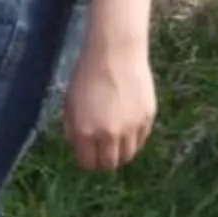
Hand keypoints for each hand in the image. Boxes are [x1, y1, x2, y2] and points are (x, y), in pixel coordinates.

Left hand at [61, 42, 156, 170]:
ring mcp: (131, 126)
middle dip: (105, 161)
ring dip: (121, 152)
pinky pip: (142, 138)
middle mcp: (108, 134)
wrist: (115, 52)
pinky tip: (129, 126)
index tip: (89, 154)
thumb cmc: (87, 75)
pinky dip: (135, 138)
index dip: (88, 161)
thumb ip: (73, 131)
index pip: (88, 164)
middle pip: (110, 164)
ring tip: (118, 140)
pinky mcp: (147, 116)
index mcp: (85, 132)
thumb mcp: (70, 104)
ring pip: (128, 155)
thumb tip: (80, 149)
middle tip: (104, 150)